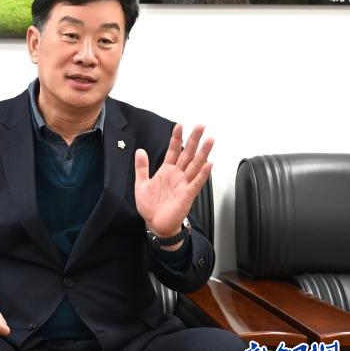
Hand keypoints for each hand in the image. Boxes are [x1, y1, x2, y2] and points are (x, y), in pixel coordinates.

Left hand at [134, 124, 212, 238]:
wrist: (155, 224)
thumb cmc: (150, 206)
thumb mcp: (141, 184)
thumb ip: (142, 167)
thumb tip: (140, 151)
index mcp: (166, 171)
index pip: (173, 150)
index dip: (176, 138)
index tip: (180, 126)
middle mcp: (177, 175)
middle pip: (187, 154)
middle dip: (194, 140)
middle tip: (200, 127)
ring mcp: (183, 184)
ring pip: (195, 165)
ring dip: (202, 153)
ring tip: (209, 141)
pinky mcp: (187, 195)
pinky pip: (196, 183)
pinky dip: (203, 174)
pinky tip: (209, 164)